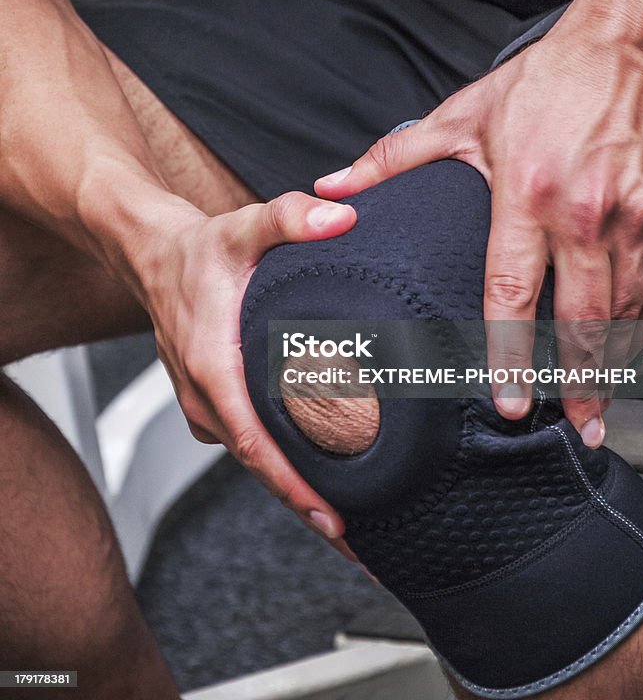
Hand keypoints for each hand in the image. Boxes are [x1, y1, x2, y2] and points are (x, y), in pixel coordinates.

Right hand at [137, 192, 357, 552]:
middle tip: (364, 551)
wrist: (151, 255)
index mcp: (213, 368)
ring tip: (353, 527)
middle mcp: (207, 398)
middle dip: (310, 511)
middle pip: (262, 468)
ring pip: (258, 459)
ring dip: (299, 491)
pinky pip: (252, 442)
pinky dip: (284, 463)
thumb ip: (291, 218)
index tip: (333, 521)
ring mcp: (208, 406)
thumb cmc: (196, 249)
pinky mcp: (215, 403)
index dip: (294, 486)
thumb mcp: (242, 226)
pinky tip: (322, 472)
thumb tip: (344, 217)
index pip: (255, 443)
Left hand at [315, 0, 642, 445]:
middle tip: (571, 429)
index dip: (510, 355)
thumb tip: (334, 187)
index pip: (514, 292)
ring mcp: (636, 220)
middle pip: (583, 321)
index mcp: (529, 194)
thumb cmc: (548, 82)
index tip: (509, 401)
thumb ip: (395, 158)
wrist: (632, 48)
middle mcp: (587, 216)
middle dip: (578, 384)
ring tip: (598, 414)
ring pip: (629, 314)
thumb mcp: (465, 116)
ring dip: (615, 370)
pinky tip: (634, 360)